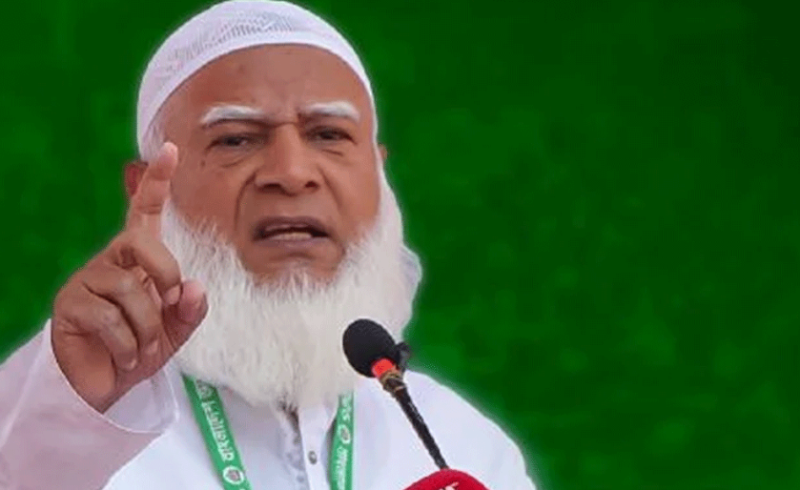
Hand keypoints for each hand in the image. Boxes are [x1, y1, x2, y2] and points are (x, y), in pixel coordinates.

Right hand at [51, 143, 207, 412]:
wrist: (106, 388)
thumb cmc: (141, 349)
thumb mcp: (175, 330)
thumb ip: (190, 309)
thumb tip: (194, 286)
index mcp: (137, 260)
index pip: (144, 212)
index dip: (156, 181)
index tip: (170, 149)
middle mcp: (110, 262)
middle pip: (141, 242)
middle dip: (166, 272)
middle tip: (171, 302)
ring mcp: (86, 281)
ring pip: (129, 288)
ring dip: (148, 326)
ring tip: (144, 348)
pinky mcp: (69, 306)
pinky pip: (109, 318)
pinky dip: (128, 344)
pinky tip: (126, 356)